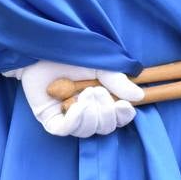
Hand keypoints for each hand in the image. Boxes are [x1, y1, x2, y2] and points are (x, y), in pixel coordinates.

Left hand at [4, 61, 143, 136]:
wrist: (41, 48)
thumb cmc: (70, 53)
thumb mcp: (99, 64)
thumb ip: (117, 80)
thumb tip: (139, 96)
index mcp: (101, 99)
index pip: (118, 118)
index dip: (123, 116)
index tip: (124, 105)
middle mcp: (86, 111)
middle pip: (104, 128)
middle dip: (105, 113)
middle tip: (96, 91)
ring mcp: (67, 117)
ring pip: (86, 131)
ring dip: (90, 115)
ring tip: (85, 94)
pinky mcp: (50, 119)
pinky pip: (65, 131)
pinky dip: (74, 121)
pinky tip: (76, 107)